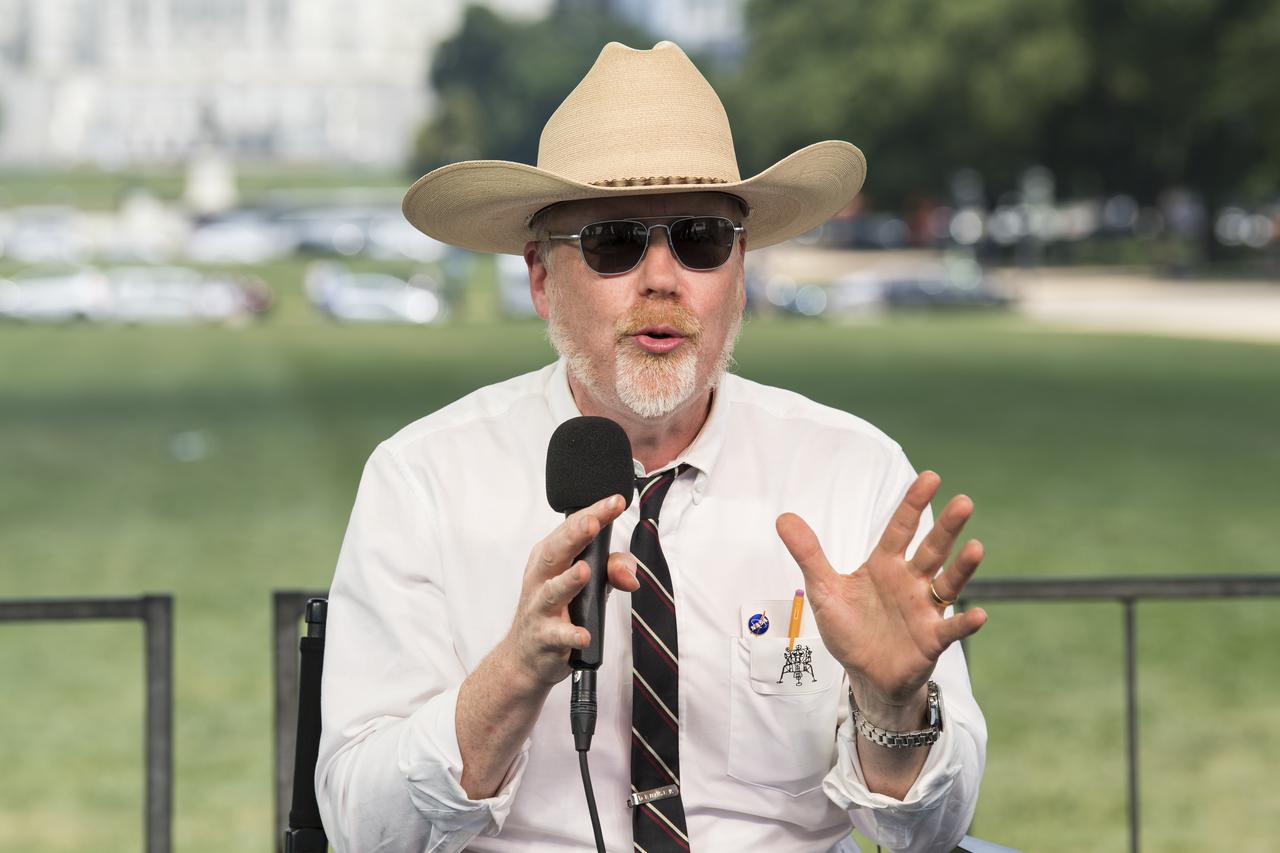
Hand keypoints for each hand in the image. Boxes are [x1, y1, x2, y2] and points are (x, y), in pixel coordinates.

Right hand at [502, 494, 638, 687]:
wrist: (525, 658)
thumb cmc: (555, 611)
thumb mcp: (587, 585)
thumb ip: (612, 571)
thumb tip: (631, 573)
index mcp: (550, 558)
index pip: (571, 529)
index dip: (594, 513)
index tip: (616, 501)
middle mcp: (540, 578)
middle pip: (556, 552)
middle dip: (574, 536)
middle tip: (593, 523)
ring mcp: (540, 609)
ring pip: (552, 592)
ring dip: (568, 580)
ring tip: (585, 571)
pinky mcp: (544, 638)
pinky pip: (558, 636)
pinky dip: (571, 634)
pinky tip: (584, 634)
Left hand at [776, 472, 986, 712]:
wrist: (865, 674)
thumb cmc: (850, 628)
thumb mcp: (824, 590)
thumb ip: (809, 555)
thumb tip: (783, 517)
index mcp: (885, 565)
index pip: (900, 529)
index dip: (913, 504)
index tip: (930, 477)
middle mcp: (911, 582)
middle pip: (931, 549)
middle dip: (947, 527)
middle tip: (964, 501)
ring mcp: (925, 610)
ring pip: (948, 584)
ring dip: (963, 567)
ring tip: (976, 547)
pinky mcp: (932, 640)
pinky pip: (951, 630)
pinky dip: (964, 623)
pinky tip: (978, 615)